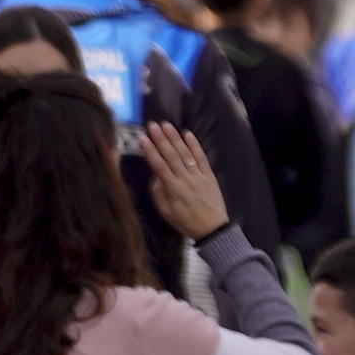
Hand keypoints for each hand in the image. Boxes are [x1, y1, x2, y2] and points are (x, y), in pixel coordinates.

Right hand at [141, 122, 230, 239]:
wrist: (213, 228)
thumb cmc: (186, 221)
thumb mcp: (166, 212)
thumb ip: (159, 193)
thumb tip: (155, 176)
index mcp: (173, 189)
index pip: (159, 166)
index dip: (150, 151)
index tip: (142, 139)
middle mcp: (186, 180)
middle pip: (172, 156)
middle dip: (161, 139)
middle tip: (152, 125)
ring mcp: (199, 176)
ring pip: (186, 154)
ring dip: (175, 138)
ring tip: (166, 125)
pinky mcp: (210, 176)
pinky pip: (202, 158)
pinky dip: (195, 146)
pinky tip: (188, 134)